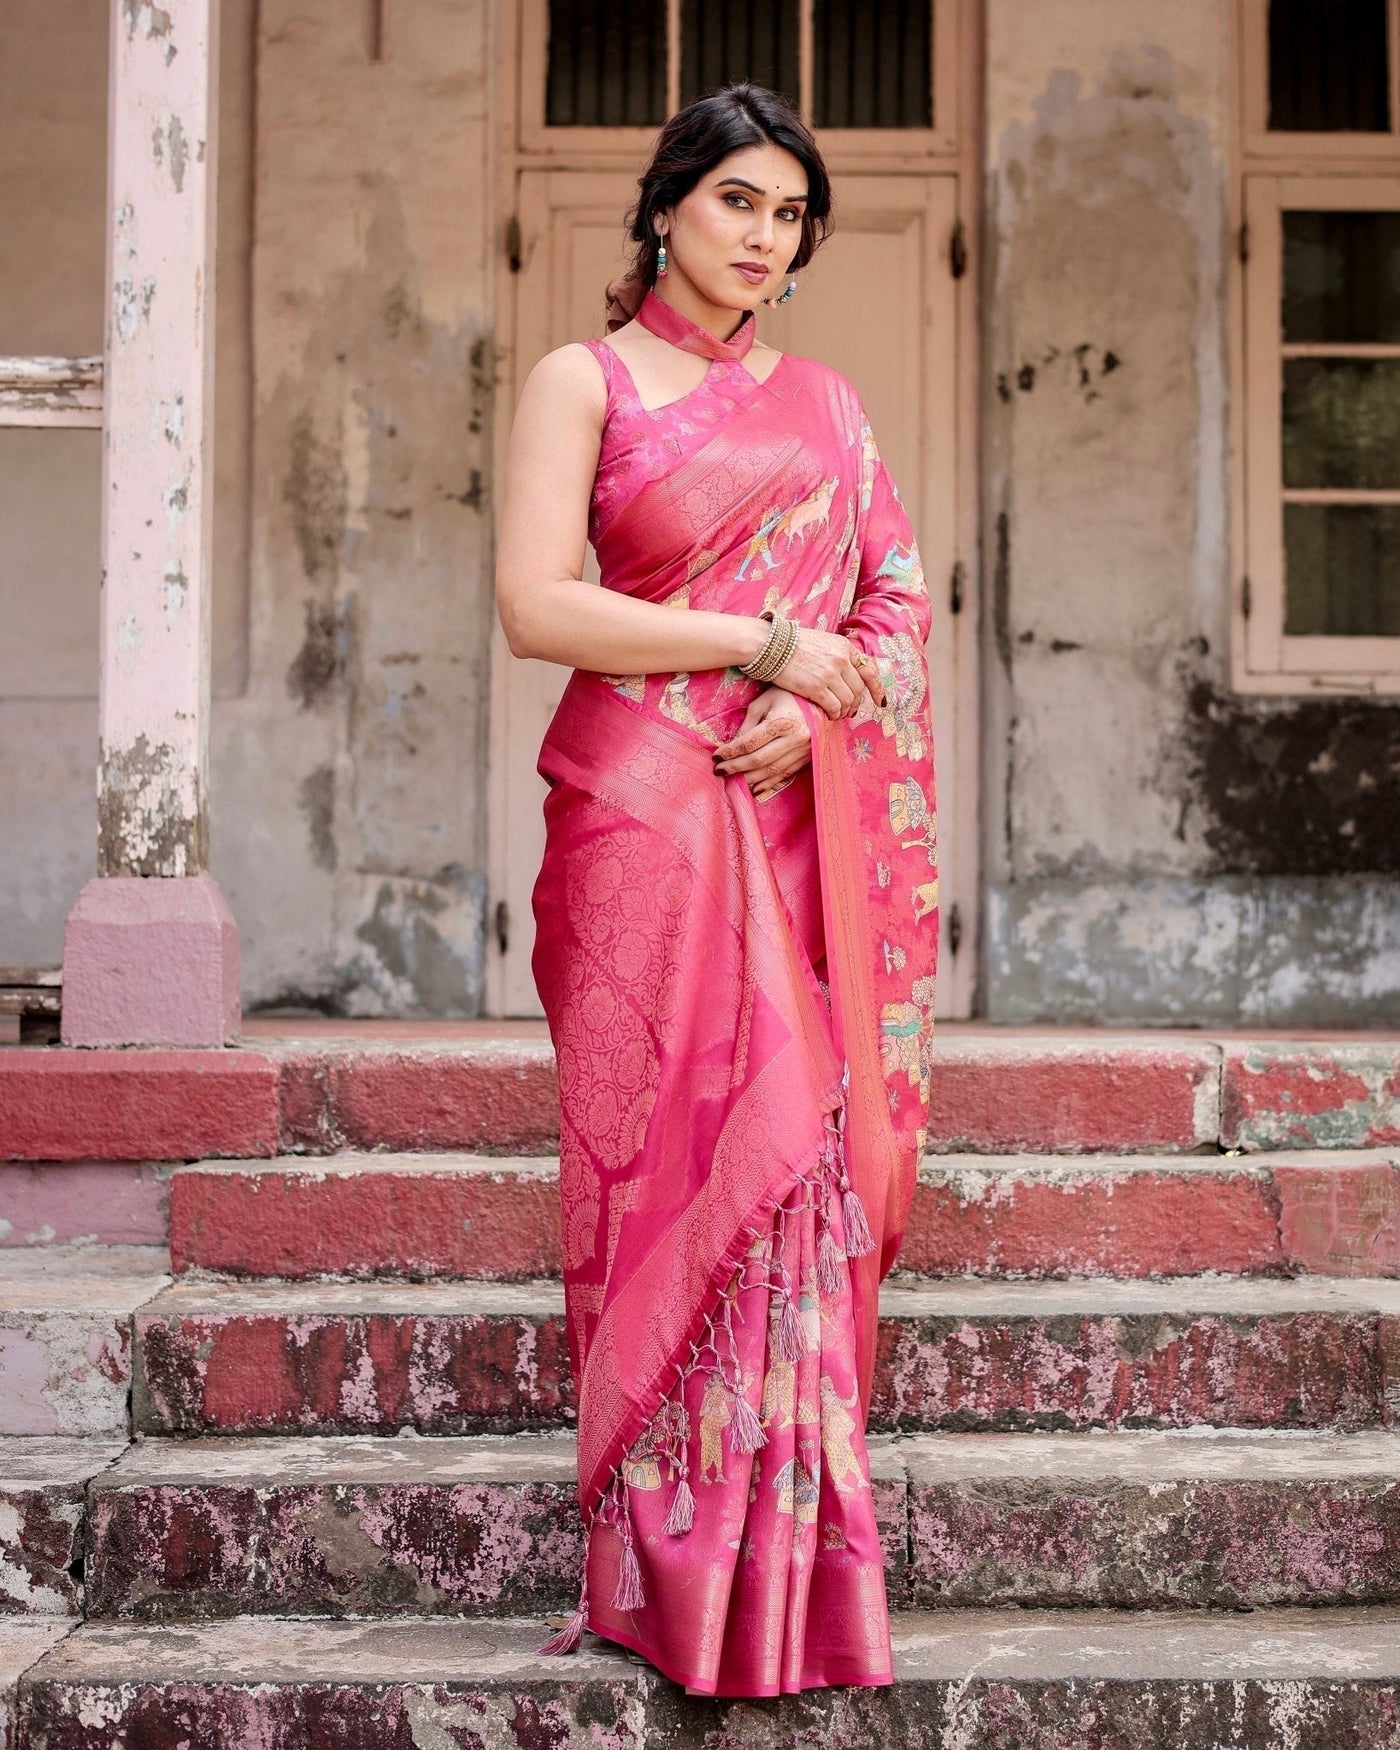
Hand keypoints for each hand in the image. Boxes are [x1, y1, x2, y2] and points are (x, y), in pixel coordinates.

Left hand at [713, 687, 811, 800]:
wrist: (822, 700)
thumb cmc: (788, 695)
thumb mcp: (763, 703)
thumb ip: (748, 725)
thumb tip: (732, 747)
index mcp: (782, 722)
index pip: (750, 742)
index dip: (731, 751)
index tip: (716, 756)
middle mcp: (795, 738)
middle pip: (759, 760)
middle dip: (736, 767)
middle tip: (719, 771)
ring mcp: (804, 750)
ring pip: (772, 770)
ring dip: (750, 778)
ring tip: (733, 780)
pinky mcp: (808, 757)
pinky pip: (785, 774)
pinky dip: (769, 782)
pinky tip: (755, 788)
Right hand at [768, 627, 884, 719]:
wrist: (770, 644)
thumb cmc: (793, 644)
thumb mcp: (823, 642)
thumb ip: (838, 655)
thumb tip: (848, 673)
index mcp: (844, 646)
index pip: (869, 670)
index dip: (877, 688)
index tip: (880, 701)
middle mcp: (840, 659)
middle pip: (859, 688)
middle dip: (857, 702)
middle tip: (850, 710)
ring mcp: (829, 673)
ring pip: (848, 700)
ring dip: (845, 710)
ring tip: (837, 714)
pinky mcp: (816, 687)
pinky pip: (834, 707)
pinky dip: (834, 714)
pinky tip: (828, 716)